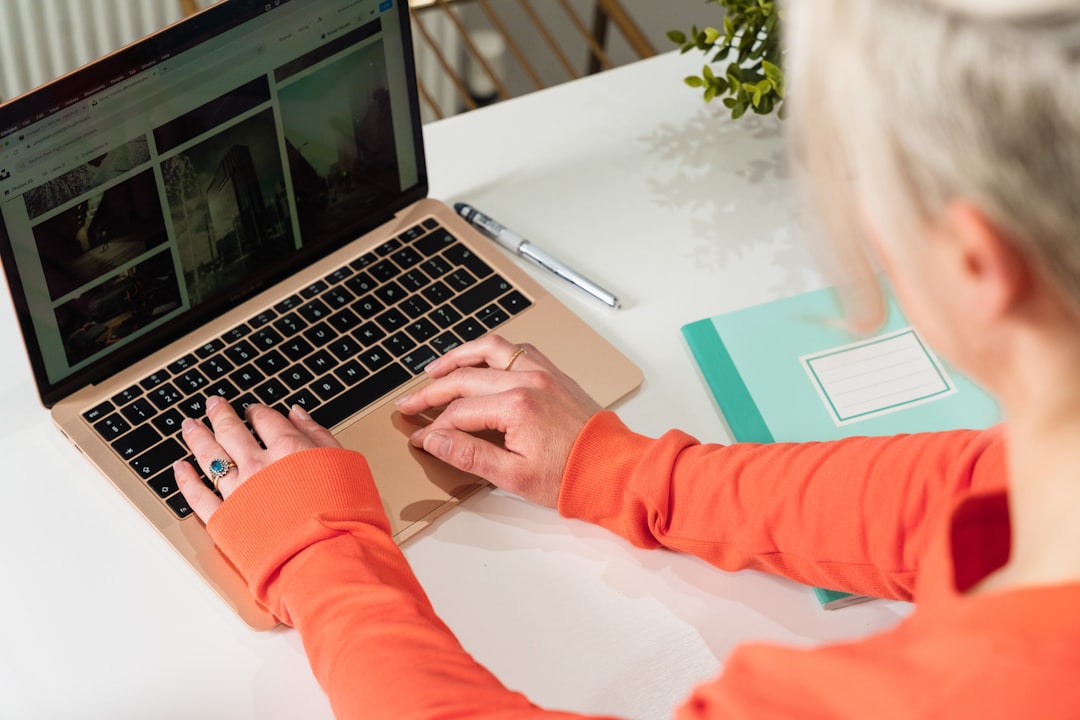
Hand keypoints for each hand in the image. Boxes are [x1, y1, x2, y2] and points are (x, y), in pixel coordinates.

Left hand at [175, 396, 341, 522]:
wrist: (328, 557)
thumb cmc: (344, 517)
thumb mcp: (344, 464)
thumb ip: (319, 436)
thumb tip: (299, 414)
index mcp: (289, 449)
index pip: (266, 420)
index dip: (257, 412)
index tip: (251, 410)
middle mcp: (259, 466)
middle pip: (232, 431)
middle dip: (220, 414)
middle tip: (212, 405)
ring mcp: (238, 492)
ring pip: (209, 457)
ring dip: (197, 437)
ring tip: (189, 425)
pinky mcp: (225, 520)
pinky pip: (198, 496)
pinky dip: (186, 480)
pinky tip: (180, 469)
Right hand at [396, 335, 600, 507]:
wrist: (611, 468)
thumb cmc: (570, 476)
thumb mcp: (513, 477)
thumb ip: (469, 455)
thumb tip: (434, 440)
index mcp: (516, 406)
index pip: (459, 413)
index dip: (435, 427)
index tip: (419, 439)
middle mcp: (527, 381)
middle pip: (466, 378)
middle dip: (432, 392)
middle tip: (410, 404)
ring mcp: (542, 373)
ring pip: (490, 350)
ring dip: (459, 357)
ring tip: (435, 369)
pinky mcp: (554, 373)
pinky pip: (517, 350)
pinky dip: (492, 352)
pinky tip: (481, 361)